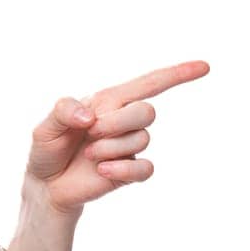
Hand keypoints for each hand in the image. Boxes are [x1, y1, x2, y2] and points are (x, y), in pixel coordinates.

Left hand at [27, 60, 210, 215]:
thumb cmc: (48, 148)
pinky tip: (101, 171)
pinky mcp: (130, 171)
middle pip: (147, 111)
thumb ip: (63, 111)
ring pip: (142, 139)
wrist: (46, 184)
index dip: (178, 74)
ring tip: (88, 154)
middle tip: (90, 133)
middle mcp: (123, 120)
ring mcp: (129, 146)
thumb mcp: (44, 126)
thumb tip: (90, 117)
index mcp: (108, 102)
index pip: (150, 83)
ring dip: (109, 147)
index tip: (204, 67)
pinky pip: (145, 168)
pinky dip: (122, 169)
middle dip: (117, 122)